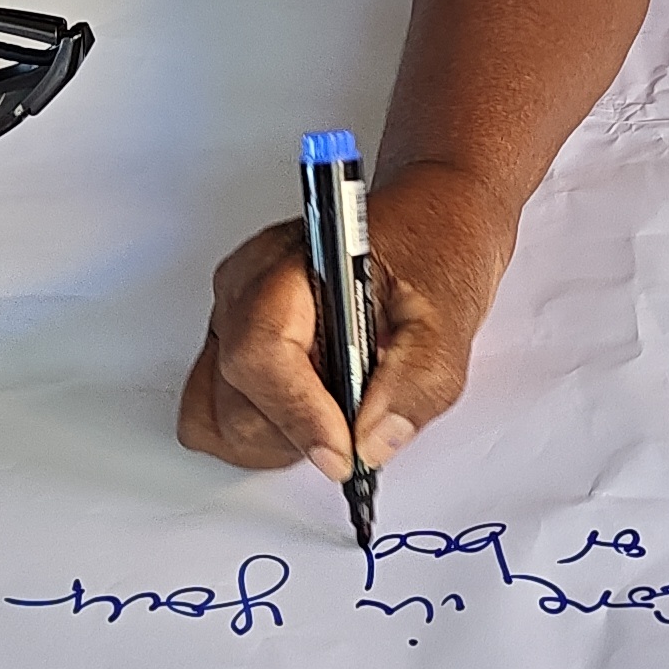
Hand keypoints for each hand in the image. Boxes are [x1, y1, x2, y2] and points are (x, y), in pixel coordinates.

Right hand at [176, 164, 507, 475]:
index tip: (344, 451)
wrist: (433, 217)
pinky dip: (262, 434)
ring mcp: (234, 315)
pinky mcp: (236, 341)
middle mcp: (247, 288)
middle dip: (297, 434)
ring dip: (278, 439)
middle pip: (236, 394)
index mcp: (292, 265)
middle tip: (358, 433)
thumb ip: (415, 384)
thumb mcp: (450, 317)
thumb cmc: (437, 245)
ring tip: (339, 419)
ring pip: (218, 412)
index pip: (261, 354)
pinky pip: (218, 410)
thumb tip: (372, 443)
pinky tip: (312, 420)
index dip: (299, 415)